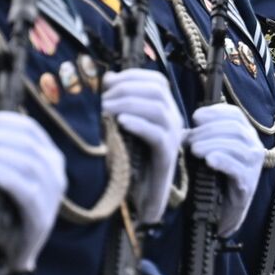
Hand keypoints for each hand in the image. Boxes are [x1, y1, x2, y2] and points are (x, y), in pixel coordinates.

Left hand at [0, 111, 64, 273]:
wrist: (15, 251)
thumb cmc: (7, 207)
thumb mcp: (10, 172)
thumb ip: (3, 151)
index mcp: (50, 156)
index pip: (29, 127)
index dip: (2, 122)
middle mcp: (56, 171)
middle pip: (27, 142)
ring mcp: (52, 195)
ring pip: (28, 162)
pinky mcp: (42, 216)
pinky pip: (26, 190)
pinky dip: (6, 176)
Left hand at [102, 70, 181, 223]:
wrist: (141, 198)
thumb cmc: (128, 160)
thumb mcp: (121, 126)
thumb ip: (118, 102)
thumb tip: (106, 78)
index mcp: (164, 109)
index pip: (156, 80)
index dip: (132, 76)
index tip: (107, 82)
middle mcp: (173, 120)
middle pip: (156, 90)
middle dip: (126, 89)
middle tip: (101, 99)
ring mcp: (172, 138)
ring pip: (157, 108)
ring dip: (128, 103)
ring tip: (106, 109)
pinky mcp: (167, 156)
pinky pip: (157, 134)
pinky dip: (138, 124)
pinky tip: (120, 123)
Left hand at [185, 104, 259, 237]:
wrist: (219, 213)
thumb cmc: (210, 178)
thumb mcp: (204, 152)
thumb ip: (197, 137)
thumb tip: (179, 129)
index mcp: (245, 135)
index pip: (235, 115)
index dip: (215, 113)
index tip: (196, 118)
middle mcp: (254, 147)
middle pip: (235, 128)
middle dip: (208, 131)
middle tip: (189, 141)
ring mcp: (253, 166)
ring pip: (237, 146)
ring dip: (212, 144)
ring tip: (194, 150)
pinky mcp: (248, 183)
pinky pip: (238, 168)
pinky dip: (223, 161)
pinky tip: (209, 161)